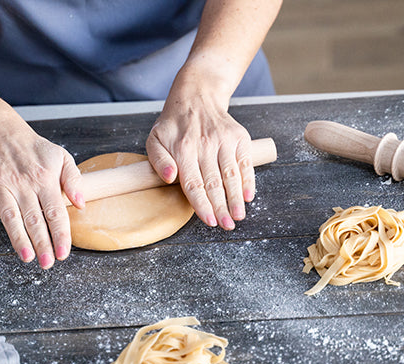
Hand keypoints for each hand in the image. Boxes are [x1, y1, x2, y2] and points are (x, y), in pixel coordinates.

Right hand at [0, 121, 85, 267]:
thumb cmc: (34, 150)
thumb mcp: (62, 157)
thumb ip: (74, 180)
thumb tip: (81, 204)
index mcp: (45, 179)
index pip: (55, 212)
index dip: (60, 234)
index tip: (64, 253)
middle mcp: (22, 183)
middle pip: (34, 219)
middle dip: (42, 243)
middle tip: (47, 263)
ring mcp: (0, 185)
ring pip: (10, 217)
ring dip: (18, 239)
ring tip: (27, 257)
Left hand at [145, 85, 254, 230]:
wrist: (196, 97)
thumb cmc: (174, 126)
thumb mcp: (154, 139)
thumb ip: (158, 161)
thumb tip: (168, 178)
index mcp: (183, 149)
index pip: (193, 184)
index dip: (202, 205)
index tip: (210, 221)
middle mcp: (205, 144)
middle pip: (214, 184)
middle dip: (221, 208)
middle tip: (226, 226)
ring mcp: (224, 140)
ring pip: (231, 175)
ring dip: (236, 199)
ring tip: (238, 216)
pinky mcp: (238, 137)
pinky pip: (245, 162)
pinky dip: (248, 180)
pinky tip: (248, 196)